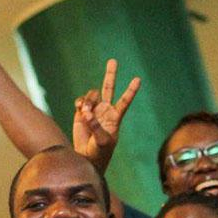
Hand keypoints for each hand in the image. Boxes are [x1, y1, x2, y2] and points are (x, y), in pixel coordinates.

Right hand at [73, 59, 140, 173]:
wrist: (86, 157)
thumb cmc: (100, 153)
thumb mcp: (102, 142)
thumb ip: (96, 126)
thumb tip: (87, 112)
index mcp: (115, 118)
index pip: (125, 101)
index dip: (131, 90)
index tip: (138, 79)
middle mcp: (105, 111)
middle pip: (109, 88)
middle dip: (111, 75)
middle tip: (113, 60)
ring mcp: (93, 110)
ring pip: (92, 94)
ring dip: (88, 101)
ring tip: (86, 112)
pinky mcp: (81, 112)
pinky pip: (80, 101)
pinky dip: (80, 103)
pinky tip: (80, 110)